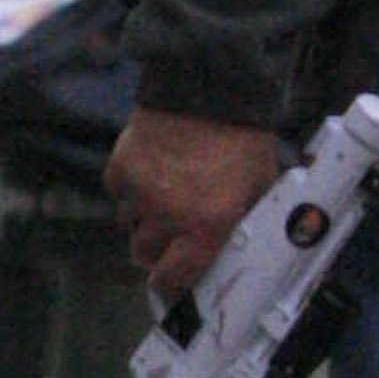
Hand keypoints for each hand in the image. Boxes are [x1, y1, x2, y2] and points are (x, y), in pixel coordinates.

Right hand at [105, 108, 279, 304]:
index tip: (168, 287)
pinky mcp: (120, 168)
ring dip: (143, 220)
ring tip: (165, 199)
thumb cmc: (243, 140)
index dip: (169, 286)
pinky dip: (130, 188)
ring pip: (129, 224)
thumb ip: (242, 219)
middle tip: (168, 242)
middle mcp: (168, 217)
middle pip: (143, 254)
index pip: (174, 277)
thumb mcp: (259, 187)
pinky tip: (151, 172)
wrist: (209, 90)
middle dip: (154, 253)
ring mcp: (140, 193)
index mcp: (207, 227)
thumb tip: (234, 245)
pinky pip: (118, 192)